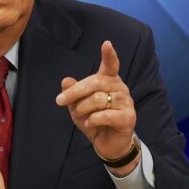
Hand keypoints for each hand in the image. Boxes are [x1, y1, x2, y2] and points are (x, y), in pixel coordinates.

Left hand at [55, 41, 137, 174]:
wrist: (108, 144)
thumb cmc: (94, 120)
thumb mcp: (77, 106)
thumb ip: (72, 93)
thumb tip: (65, 80)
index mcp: (109, 81)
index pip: (111, 65)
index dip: (109, 55)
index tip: (106, 43)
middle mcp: (120, 88)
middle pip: (95, 82)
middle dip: (74, 92)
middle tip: (60, 101)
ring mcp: (126, 102)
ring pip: (98, 99)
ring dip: (83, 109)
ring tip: (79, 117)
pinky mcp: (128, 118)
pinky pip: (106, 115)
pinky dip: (93, 119)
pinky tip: (89, 123)